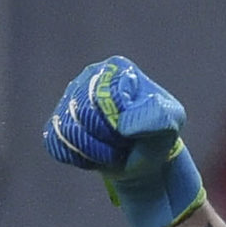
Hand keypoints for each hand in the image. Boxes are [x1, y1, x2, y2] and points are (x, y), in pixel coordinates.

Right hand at [42, 56, 205, 226]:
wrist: (140, 157)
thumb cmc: (156, 134)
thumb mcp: (169, 123)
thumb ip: (154, 117)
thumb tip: (123, 124)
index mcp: (116, 69)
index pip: (104, 97)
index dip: (116, 123)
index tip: (132, 133)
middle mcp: (89, 78)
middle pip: (83, 113)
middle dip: (106, 139)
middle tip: (123, 143)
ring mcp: (69, 100)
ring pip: (68, 130)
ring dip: (94, 151)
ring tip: (112, 149)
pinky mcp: (56, 123)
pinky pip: (55, 143)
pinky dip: (78, 157)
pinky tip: (94, 154)